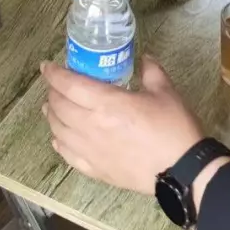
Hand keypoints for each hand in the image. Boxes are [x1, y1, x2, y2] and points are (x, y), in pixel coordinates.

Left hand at [41, 57, 203, 194]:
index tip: (46, 67)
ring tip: (51, 108)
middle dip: (52, 93)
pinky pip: (68, 155)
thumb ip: (150, 71)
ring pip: (59, 131)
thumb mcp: (165, 91)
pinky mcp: (96, 170)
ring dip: (52, 117)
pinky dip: (59, 143)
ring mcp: (91, 150)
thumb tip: (144, 58)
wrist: (182, 170)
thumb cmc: (174, 129)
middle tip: (54, 85)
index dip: (54, 74)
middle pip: (59, 107)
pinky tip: (58, 139)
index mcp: (107, 103)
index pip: (69, 85)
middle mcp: (91, 126)